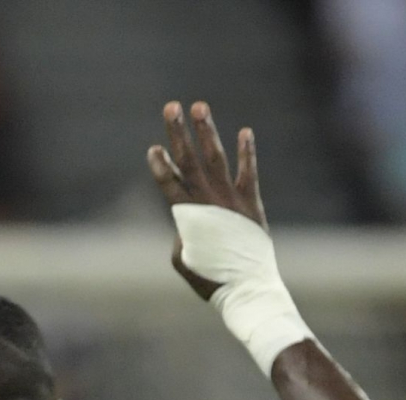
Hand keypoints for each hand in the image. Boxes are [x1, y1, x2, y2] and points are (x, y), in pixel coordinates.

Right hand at [146, 99, 265, 298]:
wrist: (246, 288)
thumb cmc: (210, 278)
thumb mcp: (184, 260)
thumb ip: (183, 232)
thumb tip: (187, 217)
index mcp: (188, 217)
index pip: (170, 184)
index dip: (161, 165)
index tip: (153, 147)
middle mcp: (209, 202)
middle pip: (189, 161)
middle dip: (178, 133)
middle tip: (171, 107)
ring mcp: (231, 200)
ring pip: (216, 158)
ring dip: (207, 131)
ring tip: (200, 106)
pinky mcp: (251, 203)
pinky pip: (249, 172)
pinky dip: (247, 152)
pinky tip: (244, 131)